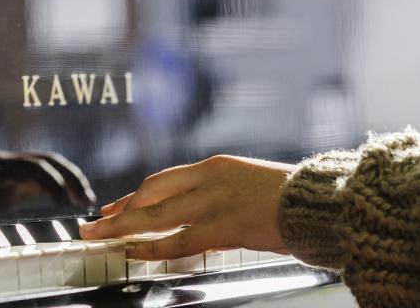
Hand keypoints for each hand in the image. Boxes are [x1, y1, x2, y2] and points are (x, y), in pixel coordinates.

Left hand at [0, 151, 95, 211]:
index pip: (34, 168)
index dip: (54, 185)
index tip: (68, 206)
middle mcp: (5, 162)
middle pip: (49, 161)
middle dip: (72, 179)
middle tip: (87, 202)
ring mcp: (9, 169)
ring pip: (49, 167)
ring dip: (70, 181)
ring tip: (86, 202)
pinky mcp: (11, 179)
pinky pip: (41, 178)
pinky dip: (58, 188)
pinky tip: (69, 205)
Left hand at [79, 155, 295, 259]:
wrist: (325, 202)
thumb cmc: (297, 201)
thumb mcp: (253, 190)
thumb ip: (224, 202)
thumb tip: (203, 224)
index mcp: (218, 166)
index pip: (163, 180)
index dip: (134, 196)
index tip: (115, 207)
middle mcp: (210, 178)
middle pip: (150, 193)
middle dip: (118, 210)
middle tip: (94, 224)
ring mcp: (215, 201)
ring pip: (154, 215)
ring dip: (121, 227)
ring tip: (97, 238)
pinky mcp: (225, 226)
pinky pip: (178, 239)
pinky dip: (151, 246)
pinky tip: (133, 251)